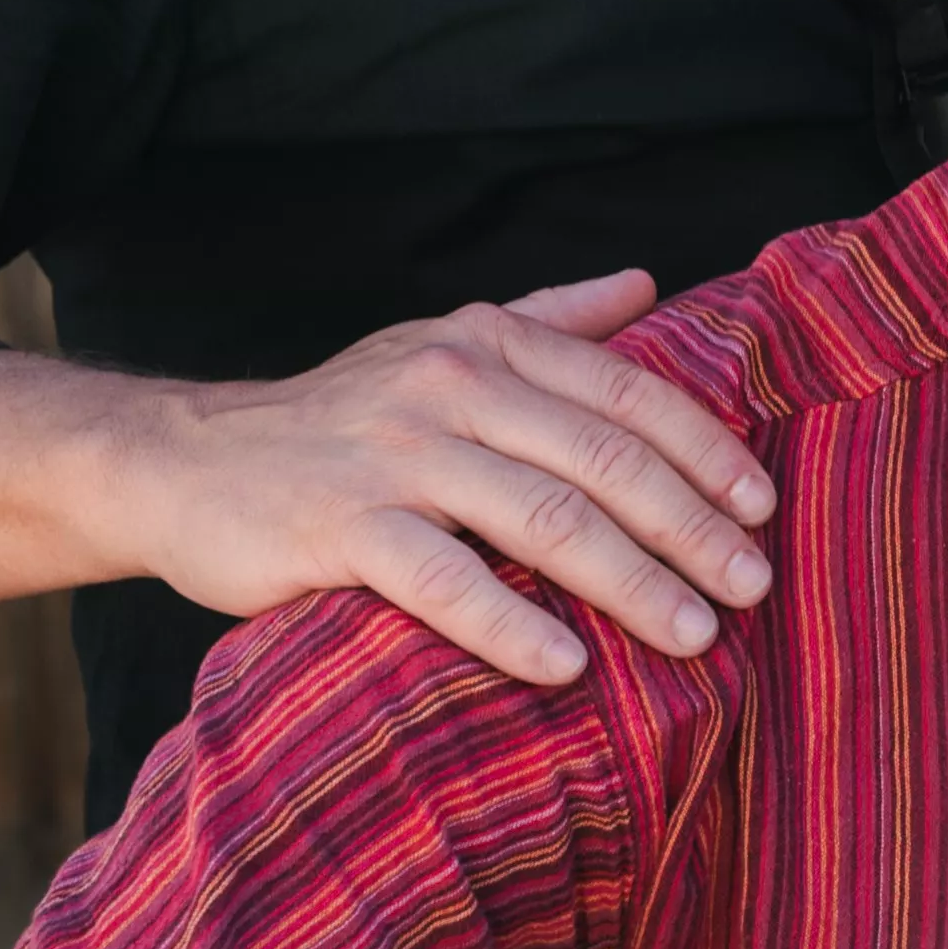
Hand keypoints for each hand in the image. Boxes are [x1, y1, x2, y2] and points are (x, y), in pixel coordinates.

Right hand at [89, 275, 776, 688]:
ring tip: (694, 634)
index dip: (707, 452)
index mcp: (490, 344)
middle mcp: (451, 387)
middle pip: (605, 459)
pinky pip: (445, 580)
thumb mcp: (445, 347)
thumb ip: (549, 321)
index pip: (629, 394)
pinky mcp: (337, 526)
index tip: (764, 509)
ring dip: (632, 582)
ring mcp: (394, 455)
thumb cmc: (342, 417)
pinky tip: (568, 664)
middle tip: (754, 588)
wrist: (183, 460)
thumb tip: (647, 284)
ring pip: (544, 518)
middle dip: (692, 528)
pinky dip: (513, 625)